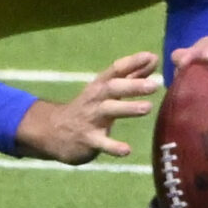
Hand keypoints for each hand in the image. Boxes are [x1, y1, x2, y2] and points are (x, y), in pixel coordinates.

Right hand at [13, 51, 160, 162]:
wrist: (52, 132)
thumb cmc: (90, 106)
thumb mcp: (106, 89)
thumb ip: (131, 75)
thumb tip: (154, 58)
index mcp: (101, 84)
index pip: (116, 69)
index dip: (133, 62)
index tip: (152, 57)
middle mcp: (95, 98)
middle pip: (113, 88)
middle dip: (133, 85)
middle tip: (154, 85)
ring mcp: (90, 119)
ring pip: (108, 111)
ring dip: (127, 108)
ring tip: (147, 108)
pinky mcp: (88, 140)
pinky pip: (101, 143)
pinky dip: (113, 147)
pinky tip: (126, 150)